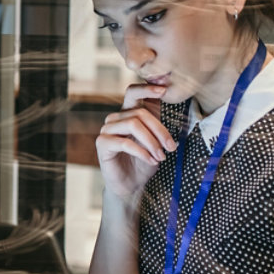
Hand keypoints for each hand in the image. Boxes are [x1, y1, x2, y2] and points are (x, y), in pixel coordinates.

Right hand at [95, 83, 177, 201]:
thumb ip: (157, 120)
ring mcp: (107, 130)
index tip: (164, 90)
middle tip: (171, 147)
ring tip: (161, 156)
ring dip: (152, 142)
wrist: (132, 185)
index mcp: (128, 113)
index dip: (147, 88)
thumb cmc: (144, 161)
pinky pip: (125, 142)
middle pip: (140, 113)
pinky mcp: (102, 144)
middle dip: (160, 130)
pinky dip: (142, 152)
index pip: (133, 92)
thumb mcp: (156, 138)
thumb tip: (168, 98)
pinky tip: (152, 161)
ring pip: (133, 125)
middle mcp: (115, 118)